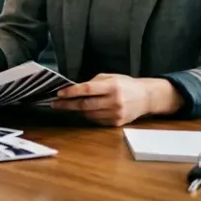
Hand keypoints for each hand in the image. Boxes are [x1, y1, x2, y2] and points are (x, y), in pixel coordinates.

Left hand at [50, 74, 183, 125]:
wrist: (146, 98)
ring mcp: (116, 114)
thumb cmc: (125, 85)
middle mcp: (114, 101)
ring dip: (76, 110)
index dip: (71, 92)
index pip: (87, 89)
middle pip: (85, 105)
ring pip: (88, 114)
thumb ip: (93, 83)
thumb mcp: (110, 77)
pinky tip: (83, 111)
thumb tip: (73, 89)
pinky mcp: (116, 123)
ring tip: (68, 105)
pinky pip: (96, 120)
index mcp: (112, 86)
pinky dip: (88, 116)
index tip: (59, 93)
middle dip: (67, 104)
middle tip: (55, 103)